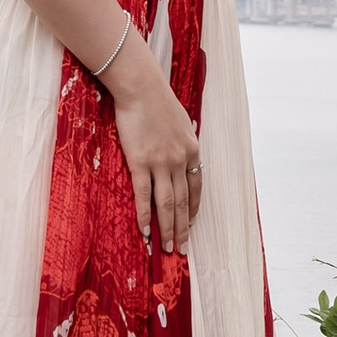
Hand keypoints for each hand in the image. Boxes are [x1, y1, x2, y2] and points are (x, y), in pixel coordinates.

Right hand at [106, 40, 201, 255]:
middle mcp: (180, 161)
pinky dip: (145, 216)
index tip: (190, 223)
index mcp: (192, 151)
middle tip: (182, 248)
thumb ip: (183, 139)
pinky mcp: (140, 163)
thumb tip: (183, 148)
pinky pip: (144, 196)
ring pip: (166, 204)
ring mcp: (161, 163)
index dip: (193, 208)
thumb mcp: (181, 121)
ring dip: (168, 228)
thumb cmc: (158, 101)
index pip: (196, 188)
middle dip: (183, 227)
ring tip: (168, 247)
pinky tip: (145, 231)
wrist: (141, 88)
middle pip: (182, 201)